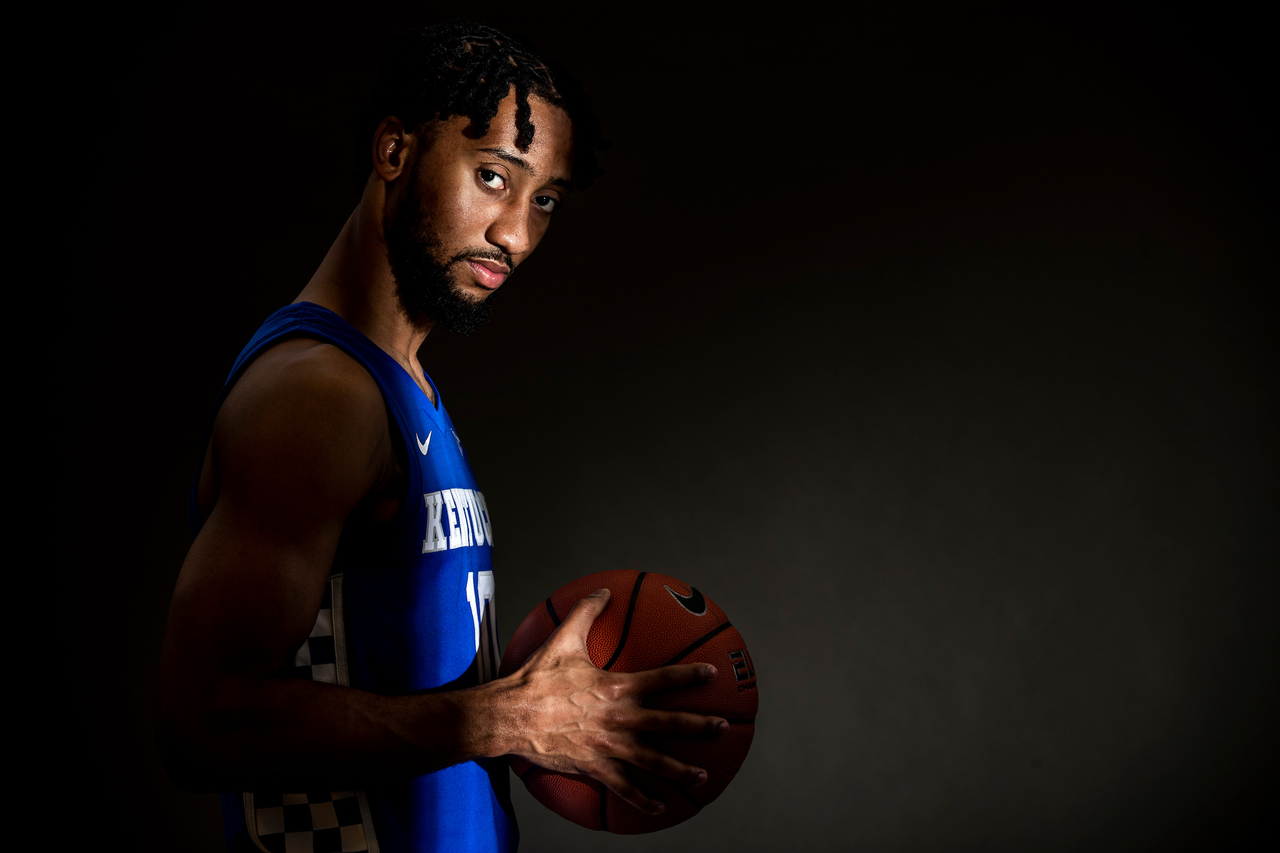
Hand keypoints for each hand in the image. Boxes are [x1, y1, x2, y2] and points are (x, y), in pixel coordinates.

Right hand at [504, 589, 727, 813]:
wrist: (510, 714)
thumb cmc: (536, 677)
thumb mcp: (563, 639)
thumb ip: (586, 612)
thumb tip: (603, 590)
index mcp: (618, 687)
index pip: (664, 679)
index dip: (691, 676)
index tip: (712, 674)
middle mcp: (620, 718)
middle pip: (670, 723)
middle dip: (700, 725)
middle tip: (722, 726)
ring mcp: (609, 746)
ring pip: (655, 761)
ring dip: (682, 769)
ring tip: (703, 775)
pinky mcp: (595, 766)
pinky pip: (624, 786)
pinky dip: (643, 798)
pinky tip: (659, 806)